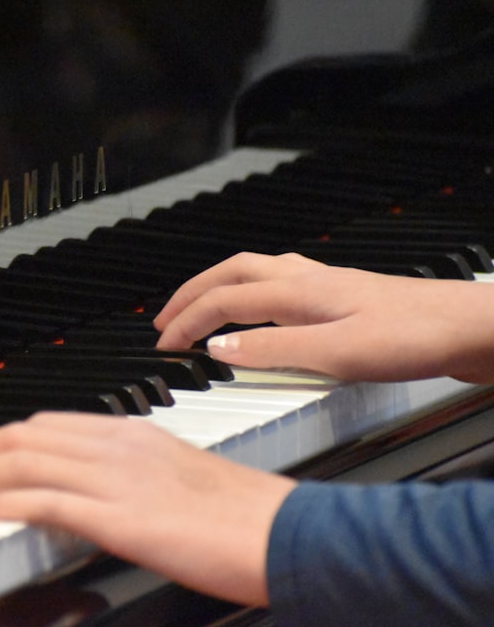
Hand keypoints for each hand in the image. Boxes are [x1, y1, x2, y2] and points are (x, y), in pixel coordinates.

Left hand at [0, 412, 294, 606]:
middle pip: (23, 435)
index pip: (46, 423)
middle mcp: (118, 446)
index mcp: (132, 434)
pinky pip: (44, 500)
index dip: (1, 439)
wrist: (283, 535)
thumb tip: (92, 492)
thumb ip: (131, 476)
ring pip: (23, 461)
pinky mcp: (119, 517)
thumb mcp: (177, 478)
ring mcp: (117, 479)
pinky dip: (4, 503)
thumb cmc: (243, 515)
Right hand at [154, 252, 493, 382]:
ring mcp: (328, 286)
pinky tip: (265, 314)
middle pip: (233, 272)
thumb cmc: (417, 337)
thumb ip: (274, 351)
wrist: (472, 328)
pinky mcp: (345, 300)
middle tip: (166, 318)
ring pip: (257, 273)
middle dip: (192, 292)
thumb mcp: (337, 353)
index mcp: (299, 292)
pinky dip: (253, 296)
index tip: (163, 344)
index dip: (187, 321)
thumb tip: (219, 348)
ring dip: (220, 288)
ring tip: (201, 309)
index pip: (224, 301)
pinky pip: (280, 285)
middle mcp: (309, 281)